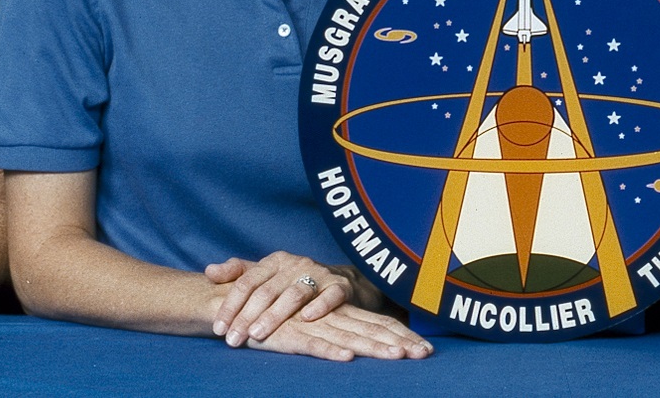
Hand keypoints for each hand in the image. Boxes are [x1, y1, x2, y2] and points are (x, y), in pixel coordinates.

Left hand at [204, 253, 354, 346]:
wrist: (335, 280)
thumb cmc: (291, 281)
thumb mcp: (265, 274)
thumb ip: (237, 273)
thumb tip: (209, 271)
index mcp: (274, 261)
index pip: (247, 281)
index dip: (231, 305)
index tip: (218, 328)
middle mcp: (295, 264)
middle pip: (267, 291)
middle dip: (247, 317)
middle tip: (233, 339)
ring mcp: (318, 274)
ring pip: (294, 294)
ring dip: (275, 315)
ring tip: (257, 334)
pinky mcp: (339, 286)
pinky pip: (330, 295)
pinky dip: (319, 306)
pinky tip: (307, 319)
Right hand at [240, 303, 432, 361]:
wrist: (233, 300)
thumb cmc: (273, 313)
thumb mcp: (305, 322)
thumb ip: (328, 331)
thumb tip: (355, 347)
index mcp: (337, 312)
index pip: (376, 323)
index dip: (400, 335)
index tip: (426, 349)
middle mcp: (330, 316)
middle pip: (372, 331)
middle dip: (400, 344)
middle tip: (426, 354)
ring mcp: (310, 325)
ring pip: (349, 338)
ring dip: (373, 348)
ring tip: (399, 357)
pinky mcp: (288, 335)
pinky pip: (311, 344)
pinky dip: (329, 350)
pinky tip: (348, 357)